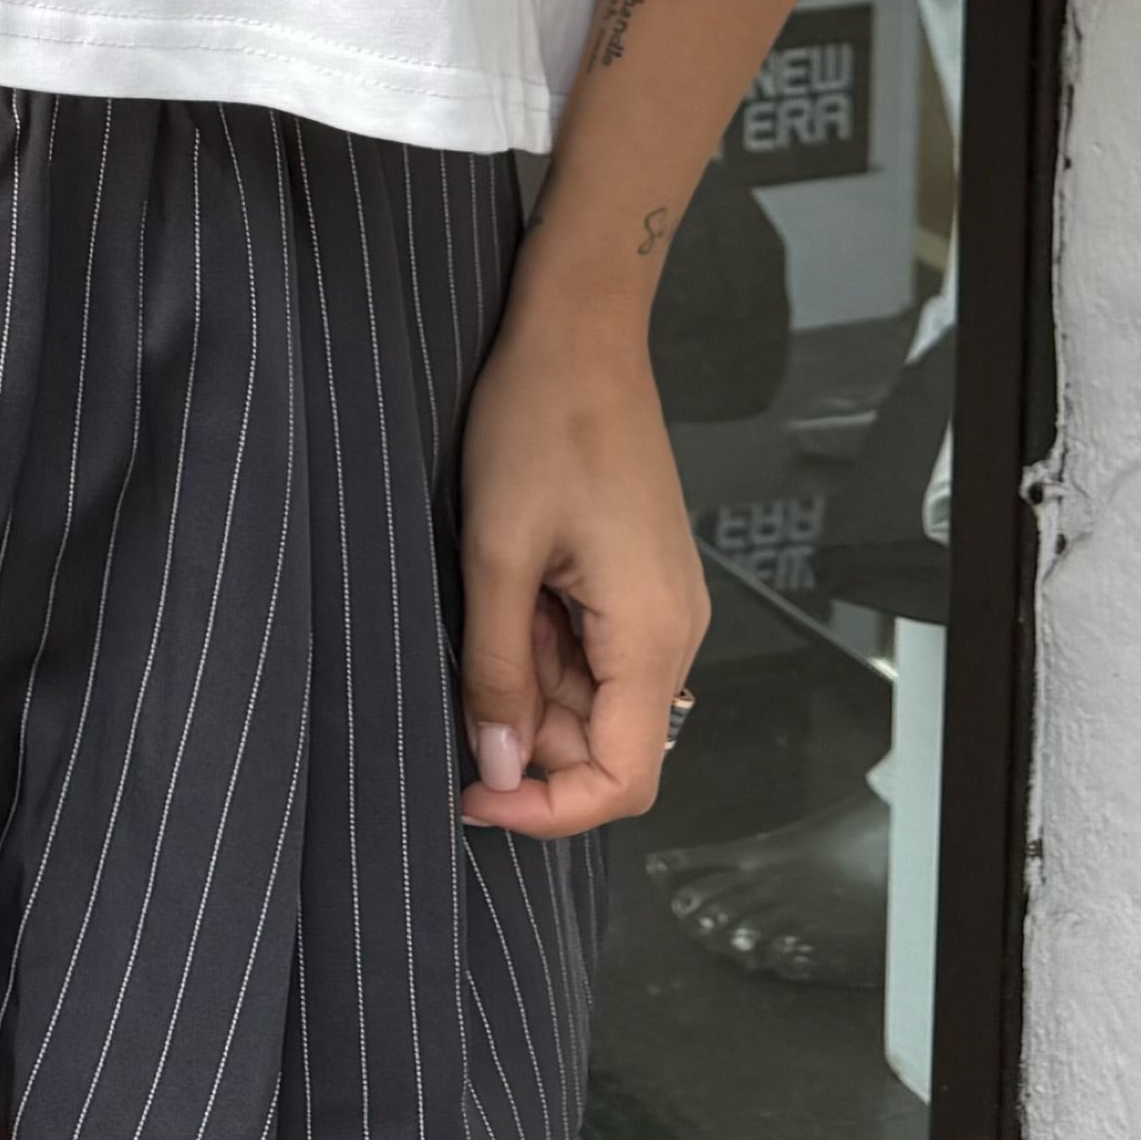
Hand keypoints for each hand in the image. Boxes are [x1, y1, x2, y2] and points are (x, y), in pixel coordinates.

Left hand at [455, 312, 707, 837]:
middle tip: (465, 661)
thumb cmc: (540, 421)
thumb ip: (498, 668)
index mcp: (652, 635)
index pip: (623, 780)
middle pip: (606, 743)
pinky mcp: (641, 582)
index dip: (547, 808)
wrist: (580, 331)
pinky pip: (594, 651)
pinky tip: (510, 585)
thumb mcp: (496, 553)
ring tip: (488, 600)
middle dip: (526, 730)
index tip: (473, 794)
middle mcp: (674, 632)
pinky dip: (543, 642)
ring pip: (593, 698)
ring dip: (529, 679)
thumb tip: (497, 768)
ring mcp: (661, 606)